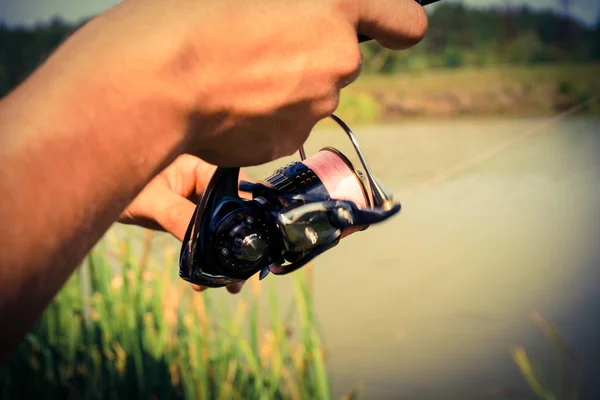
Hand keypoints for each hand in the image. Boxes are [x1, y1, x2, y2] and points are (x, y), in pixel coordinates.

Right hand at [60, 0, 426, 166]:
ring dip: (286, 86)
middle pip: (341, 60)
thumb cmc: (188, 17)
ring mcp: (314, 109)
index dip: (395, 22)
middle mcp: (338, 62)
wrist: (153, 81)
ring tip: (235, 74)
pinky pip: (286, 123)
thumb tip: (311, 14)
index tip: (390, 27)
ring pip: (311, 94)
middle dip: (313, 54)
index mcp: (335, 9)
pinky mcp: (287, 142)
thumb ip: (300, 4)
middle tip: (261, 44)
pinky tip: (230, 102)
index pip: (403, 19)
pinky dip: (266, 115)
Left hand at [118, 154, 250, 293]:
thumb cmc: (123, 187)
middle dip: (237, 244)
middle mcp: (204, 182)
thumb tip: (202, 239)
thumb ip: (177, 215)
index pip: (234, 187)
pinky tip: (203, 281)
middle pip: (231, 213)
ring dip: (224, 257)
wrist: (96, 197)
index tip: (252, 240)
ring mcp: (197, 201)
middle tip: (240, 273)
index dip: (246, 213)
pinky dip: (206, 259)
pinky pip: (204, 238)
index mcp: (200, 166)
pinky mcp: (189, 217)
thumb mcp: (151, 202)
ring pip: (220, 229)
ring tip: (229, 286)